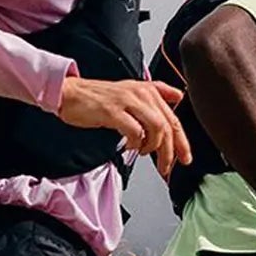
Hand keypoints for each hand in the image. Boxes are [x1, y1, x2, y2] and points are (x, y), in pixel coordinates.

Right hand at [58, 75, 191, 179]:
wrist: (70, 93)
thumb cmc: (98, 97)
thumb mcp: (131, 90)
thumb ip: (157, 92)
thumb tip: (178, 96)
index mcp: (148, 90)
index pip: (173, 118)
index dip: (182, 141)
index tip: (185, 158)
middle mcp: (141, 94)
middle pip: (168, 125)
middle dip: (171, 150)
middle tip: (166, 165)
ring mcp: (127, 102)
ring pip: (156, 128)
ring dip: (154, 147)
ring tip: (145, 153)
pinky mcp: (113, 111)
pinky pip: (135, 131)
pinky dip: (136, 143)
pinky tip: (130, 146)